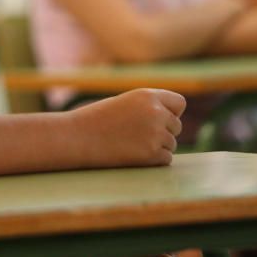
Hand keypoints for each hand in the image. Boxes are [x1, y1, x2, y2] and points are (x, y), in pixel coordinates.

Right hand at [69, 88, 185, 166]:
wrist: (77, 137)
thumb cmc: (97, 120)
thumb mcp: (125, 103)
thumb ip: (149, 108)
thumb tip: (173, 121)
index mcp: (148, 95)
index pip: (180, 103)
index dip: (170, 112)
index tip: (158, 119)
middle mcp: (156, 112)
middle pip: (176, 126)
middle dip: (163, 132)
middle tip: (137, 135)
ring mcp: (155, 134)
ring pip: (171, 144)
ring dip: (157, 147)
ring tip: (131, 144)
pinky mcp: (152, 154)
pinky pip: (166, 159)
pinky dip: (154, 160)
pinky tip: (133, 155)